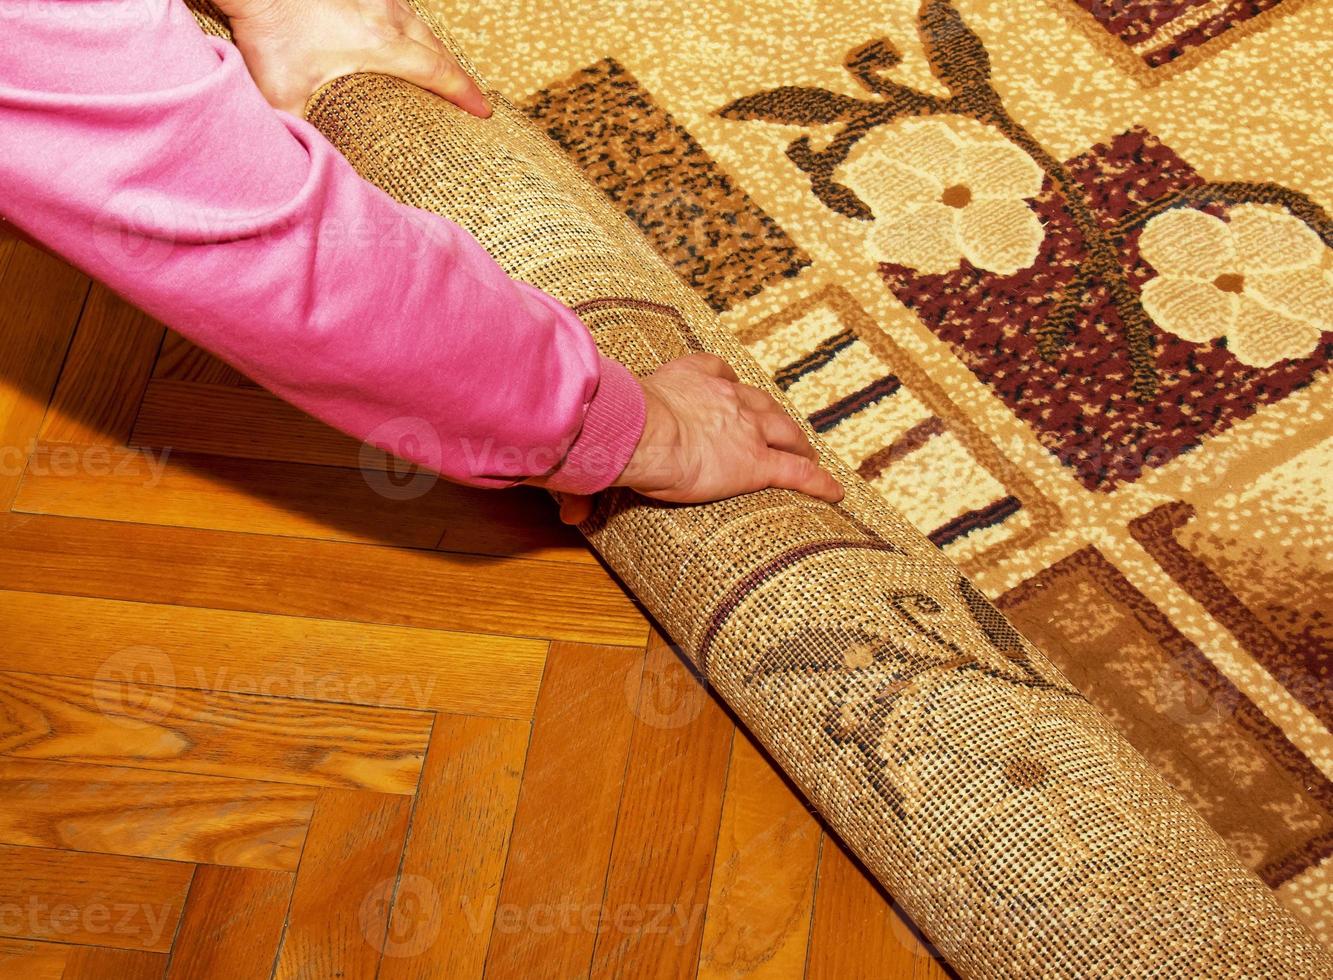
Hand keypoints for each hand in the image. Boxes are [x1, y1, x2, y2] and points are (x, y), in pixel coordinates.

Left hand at [218, 0, 490, 117]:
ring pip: (421, 27)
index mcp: (383, 46)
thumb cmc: (271, 33)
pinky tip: (407, 41)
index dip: (466, 95)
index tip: (483, 112)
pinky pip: (401, 11)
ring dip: (436, 51)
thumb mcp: (285, 95)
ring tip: (444, 74)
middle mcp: (389, 17)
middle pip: (439, 49)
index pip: (440, 73)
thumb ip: (304, 134)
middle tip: (470, 100)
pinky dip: (412, 30)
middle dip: (458, 75)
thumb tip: (317, 170)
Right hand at [558, 353, 844, 523]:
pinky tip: (834, 492)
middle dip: (770, 413)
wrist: (642, 431)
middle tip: (780, 427)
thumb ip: (588, 478)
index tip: (729, 388)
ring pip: (783, 430)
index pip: (716, 371)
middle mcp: (723, 396)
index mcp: (686, 379)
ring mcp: (745, 427)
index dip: (726, 382)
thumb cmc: (617, 428)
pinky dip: (818, 481)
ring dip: (797, 441)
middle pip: (758, 400)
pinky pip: (797, 472)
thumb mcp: (606, 438)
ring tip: (807, 452)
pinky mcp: (757, 462)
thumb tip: (567, 512)